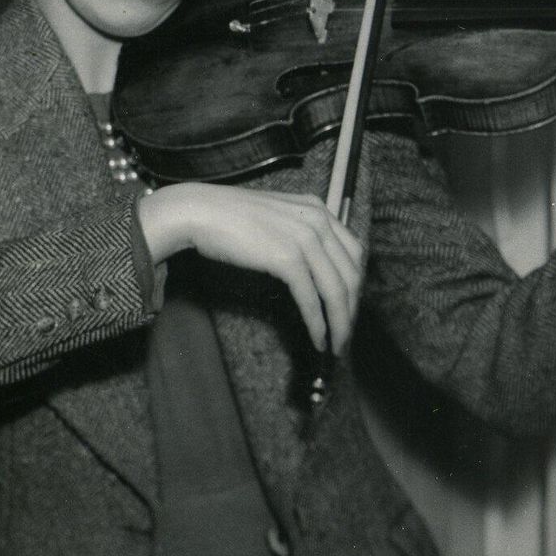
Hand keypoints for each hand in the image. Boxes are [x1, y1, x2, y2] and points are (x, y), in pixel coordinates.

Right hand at [138, 183, 366, 353]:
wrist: (199, 211)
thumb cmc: (228, 218)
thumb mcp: (275, 219)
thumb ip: (298, 234)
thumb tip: (311, 268)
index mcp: (318, 209)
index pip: (354, 252)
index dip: (356, 285)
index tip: (349, 308)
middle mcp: (318, 220)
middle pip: (351, 274)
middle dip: (352, 310)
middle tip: (346, 335)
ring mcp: (305, 238)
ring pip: (336, 290)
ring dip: (340, 323)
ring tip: (337, 345)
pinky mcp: (287, 258)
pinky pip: (311, 299)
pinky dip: (318, 323)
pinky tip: (318, 339)